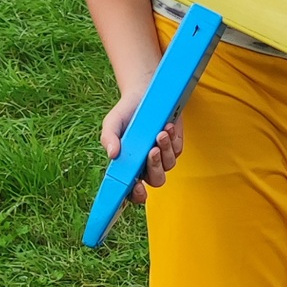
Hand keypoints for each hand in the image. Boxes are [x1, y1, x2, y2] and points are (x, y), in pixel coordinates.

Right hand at [100, 85, 183, 201]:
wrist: (142, 93)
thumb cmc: (125, 112)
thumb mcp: (112, 123)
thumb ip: (109, 138)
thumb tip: (112, 154)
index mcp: (129, 165)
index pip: (132, 189)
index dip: (136, 194)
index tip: (137, 187)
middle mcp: (146, 164)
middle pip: (155, 180)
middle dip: (154, 168)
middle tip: (151, 151)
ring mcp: (163, 155)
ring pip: (168, 164)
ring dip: (165, 150)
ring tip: (160, 132)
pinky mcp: (175, 143)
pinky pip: (177, 149)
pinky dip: (173, 139)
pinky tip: (167, 126)